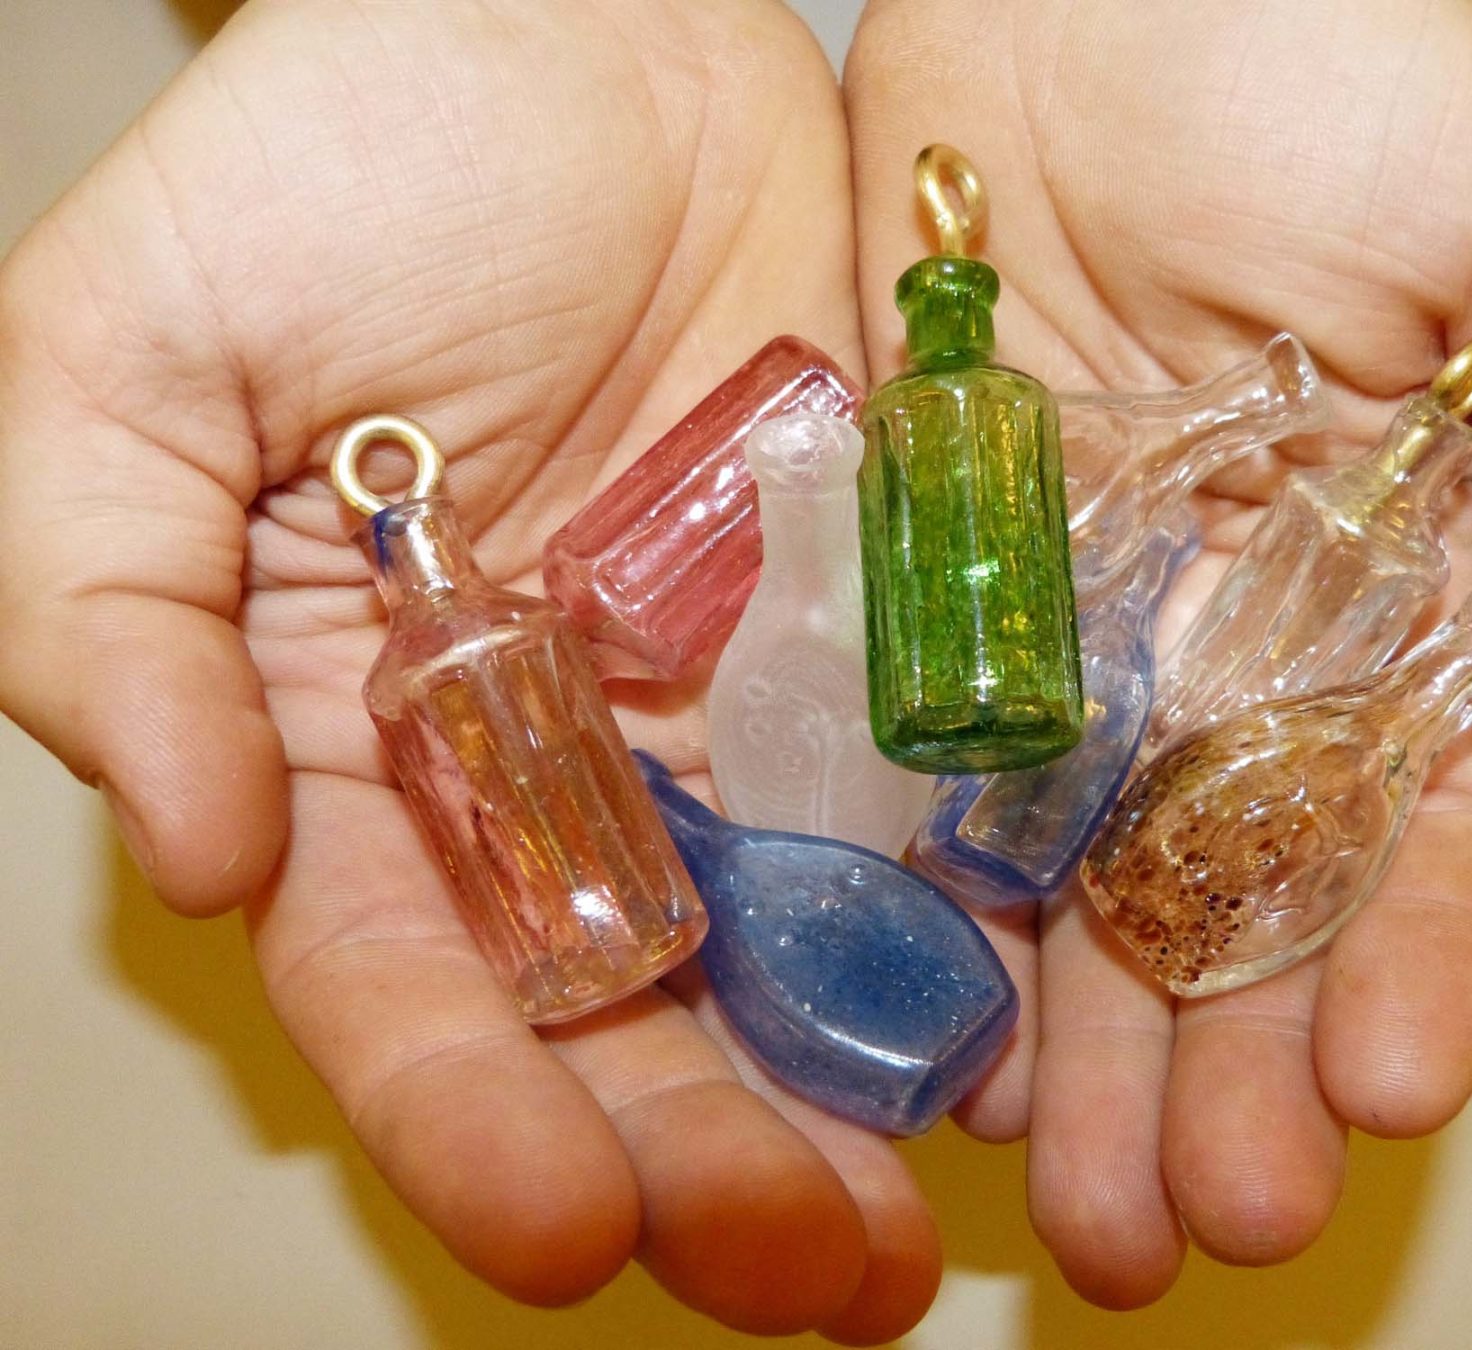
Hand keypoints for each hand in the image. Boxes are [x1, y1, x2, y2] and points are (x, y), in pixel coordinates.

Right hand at [0, 0, 936, 1338]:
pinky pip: (931, 803)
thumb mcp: (128, 359)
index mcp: (357, 742)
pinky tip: (1039, 1033)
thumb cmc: (337, 157)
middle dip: (706, 1162)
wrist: (578, 22)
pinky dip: (983, 922)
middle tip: (813, 1280)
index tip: (559, 1234)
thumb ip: (106, 609)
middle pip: (624, 1019)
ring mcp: (724, 713)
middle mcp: (550, 765)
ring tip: (932, 1224)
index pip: (405, 983)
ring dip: (859, 1096)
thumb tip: (184, 855)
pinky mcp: (873, 639)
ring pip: (793, 955)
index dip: (472, 1122)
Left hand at [845, 0, 1471, 1305]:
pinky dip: (925, 909)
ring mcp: (1061, 636)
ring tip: (1081, 1202)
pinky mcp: (918, 594)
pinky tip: (930, 1040)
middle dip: (1231, 1064)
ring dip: (1082, 1047)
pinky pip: (918, 773)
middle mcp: (1219, 648)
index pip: (1409, 817)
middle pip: (1228, 894)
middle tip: (1213, 1214)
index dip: (1409, 956)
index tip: (1395, 1083)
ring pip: (1072, 878)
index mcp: (1383, 592)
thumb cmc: (1327, 63)